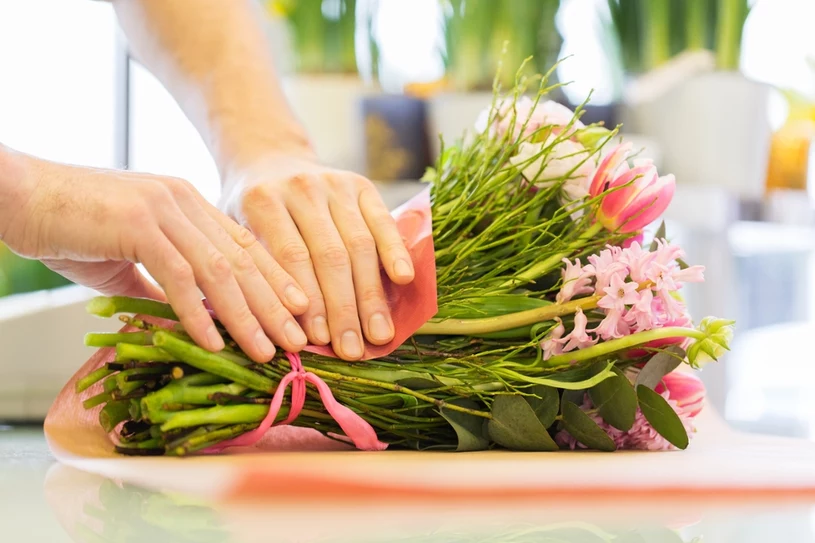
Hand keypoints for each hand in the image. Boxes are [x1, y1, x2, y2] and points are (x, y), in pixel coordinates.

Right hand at [0, 146, 309, 361]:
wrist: (20, 197)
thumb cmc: (73, 228)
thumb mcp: (131, 259)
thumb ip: (163, 282)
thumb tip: (189, 317)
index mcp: (190, 205)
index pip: (245, 248)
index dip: (276, 282)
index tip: (301, 314)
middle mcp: (185, 202)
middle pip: (243, 260)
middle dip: (275, 304)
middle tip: (302, 340)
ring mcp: (164, 210)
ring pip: (219, 270)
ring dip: (247, 315)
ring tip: (268, 351)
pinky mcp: (138, 225)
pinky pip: (178, 276)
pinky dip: (197, 313)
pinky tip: (215, 343)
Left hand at [220, 154, 414, 360]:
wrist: (268, 159)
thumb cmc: (248, 212)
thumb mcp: (232, 232)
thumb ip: (253, 272)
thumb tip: (275, 332)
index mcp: (262, 201)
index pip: (292, 257)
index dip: (309, 301)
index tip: (318, 340)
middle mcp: (301, 187)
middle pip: (330, 255)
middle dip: (344, 308)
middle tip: (352, 350)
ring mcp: (334, 183)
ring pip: (359, 244)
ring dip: (371, 294)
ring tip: (379, 333)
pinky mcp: (360, 184)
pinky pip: (382, 221)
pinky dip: (395, 251)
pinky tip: (404, 280)